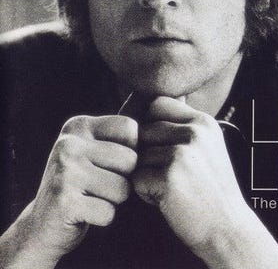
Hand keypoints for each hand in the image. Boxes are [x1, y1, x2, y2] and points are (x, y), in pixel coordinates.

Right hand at [1, 115, 137, 266]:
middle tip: (100, 184)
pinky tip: (85, 213)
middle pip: (131, 159)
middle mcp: (69, 144)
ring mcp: (65, 171)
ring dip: (114, 200)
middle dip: (124, 178)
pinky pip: (109, 212)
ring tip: (92, 197)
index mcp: (79, 126)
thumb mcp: (95, 150)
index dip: (132, 149)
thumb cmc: (83, 183)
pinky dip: (102, 217)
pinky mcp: (64, 201)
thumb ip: (119, 137)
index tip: (113, 162)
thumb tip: (161, 129)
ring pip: (123, 188)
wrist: (43, 224)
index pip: (130, 127)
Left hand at [132, 97, 248, 254]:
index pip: (159, 103)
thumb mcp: (209, 147)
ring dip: (147, 174)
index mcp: (204, 122)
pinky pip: (137, 178)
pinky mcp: (169, 177)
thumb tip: (152, 108)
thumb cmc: (212, 190)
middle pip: (144, 130)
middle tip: (168, 173)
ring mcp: (181, 153)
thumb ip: (186, 128)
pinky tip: (167, 200)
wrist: (228, 228)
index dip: (152, 122)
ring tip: (171, 187)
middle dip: (148, 153)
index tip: (161, 144)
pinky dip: (146, 193)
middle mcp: (194, 132)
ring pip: (138, 156)